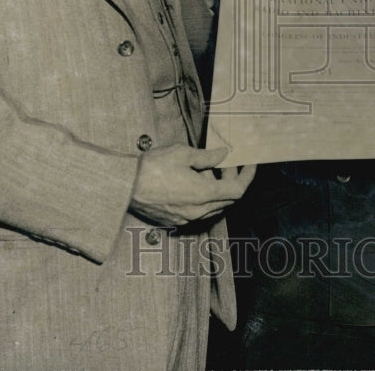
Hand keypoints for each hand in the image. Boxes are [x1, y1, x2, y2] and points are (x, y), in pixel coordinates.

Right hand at [130, 144, 256, 226]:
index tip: (250, 164)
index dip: (248, 176)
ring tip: (206, 169)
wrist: (123, 186)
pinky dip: (204, 198)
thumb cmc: (152, 167)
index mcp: (203, 195)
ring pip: (214, 207)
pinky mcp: (175, 221)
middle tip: (227, 162)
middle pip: (227, 200)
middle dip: (232, 180)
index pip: (238, 190)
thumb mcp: (183, 153)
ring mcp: (186, 219)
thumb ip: (207, 157)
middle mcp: (198, 212)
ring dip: (217, 189)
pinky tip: (193, 181)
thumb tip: (224, 155)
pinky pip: (199, 212)